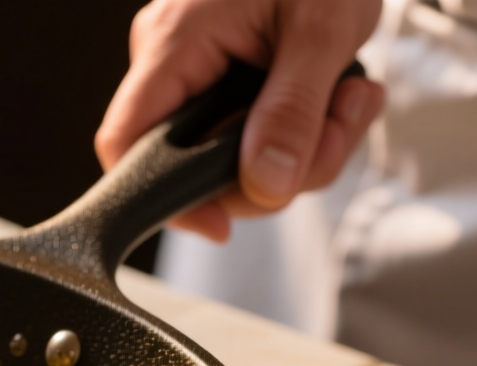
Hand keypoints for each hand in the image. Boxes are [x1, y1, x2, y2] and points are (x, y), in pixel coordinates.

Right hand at [95, 0, 388, 241]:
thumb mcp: (323, 32)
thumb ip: (292, 113)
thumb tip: (265, 184)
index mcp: (174, 43)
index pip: (125, 143)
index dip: (163, 197)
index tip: (220, 223)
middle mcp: (171, 59)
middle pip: (194, 162)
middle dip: (276, 167)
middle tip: (335, 132)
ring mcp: (197, 68)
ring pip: (234, 151)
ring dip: (304, 144)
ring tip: (351, 98)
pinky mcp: (225, 72)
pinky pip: (251, 127)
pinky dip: (301, 125)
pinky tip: (339, 92)